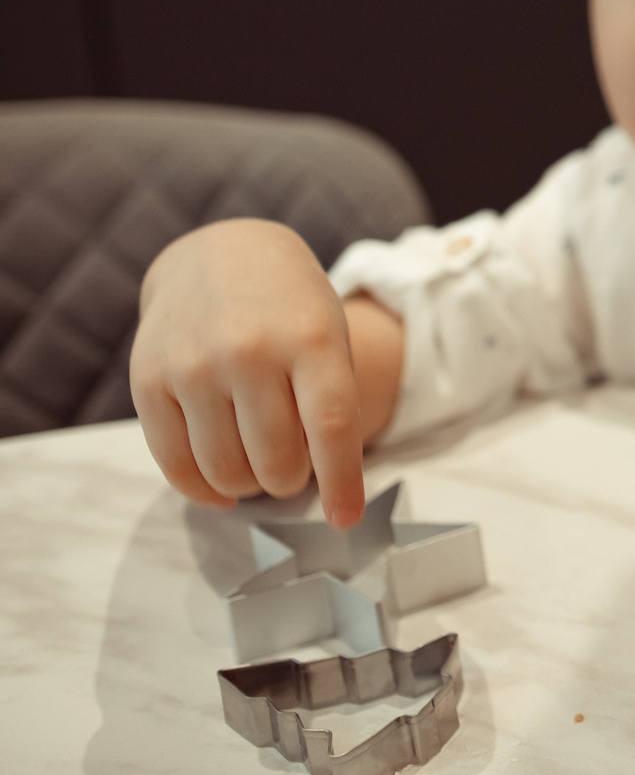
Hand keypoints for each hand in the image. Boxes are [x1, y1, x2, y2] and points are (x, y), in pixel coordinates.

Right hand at [130, 218, 368, 526]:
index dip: (342, 483)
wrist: (221, 255)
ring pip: (226, 471)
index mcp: (311, 337)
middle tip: (294, 471)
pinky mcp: (149, 380)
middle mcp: (250, 350)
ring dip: (250, 487)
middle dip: (291, 482)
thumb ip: (328, 404)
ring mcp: (195, 365)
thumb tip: (324, 491)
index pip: (331, 427)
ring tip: (259, 470)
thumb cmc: (290, 310)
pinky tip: (222, 488)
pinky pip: (176, 465)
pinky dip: (204, 491)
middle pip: (276, 460)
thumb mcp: (328, 336)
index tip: (346, 519)